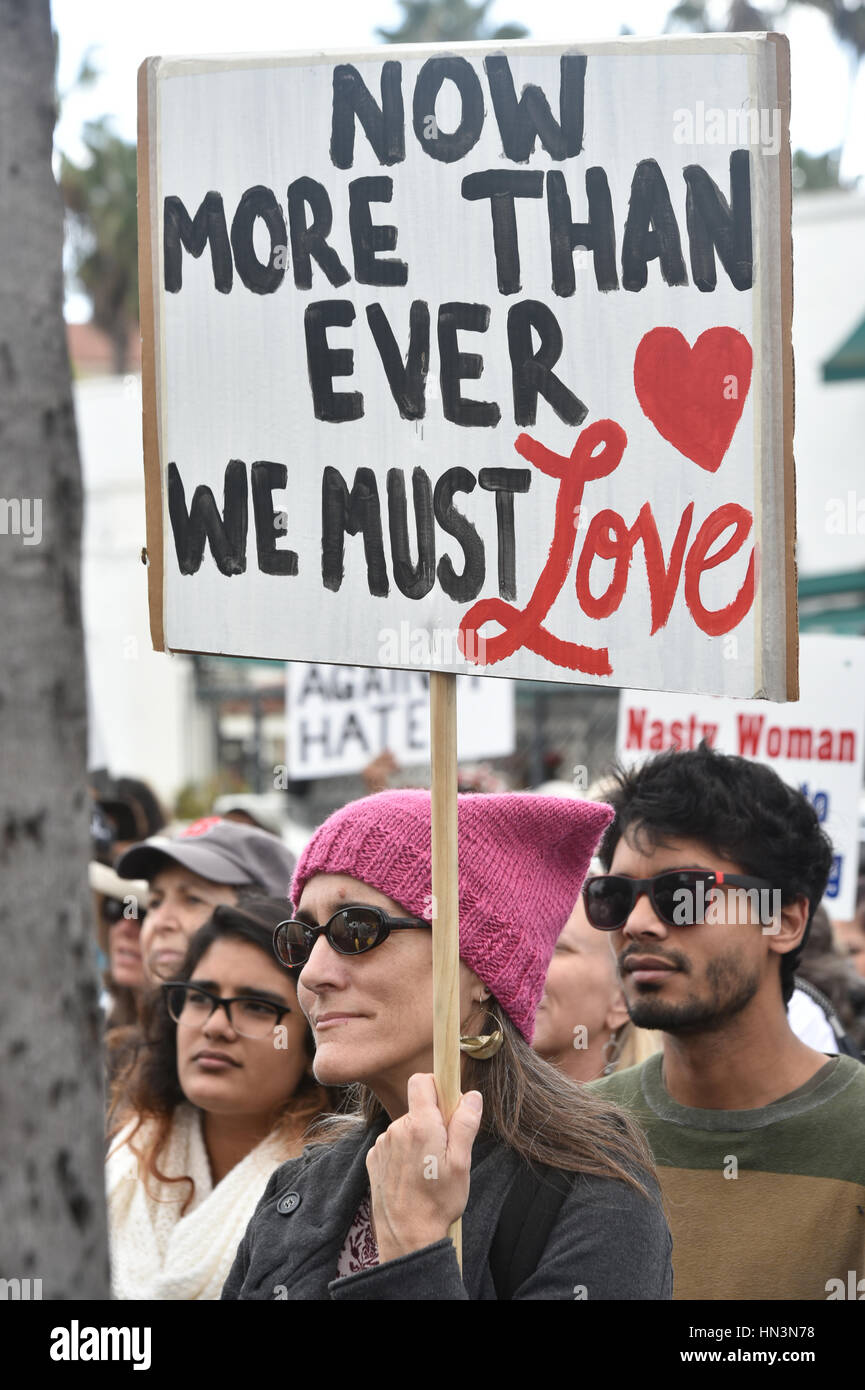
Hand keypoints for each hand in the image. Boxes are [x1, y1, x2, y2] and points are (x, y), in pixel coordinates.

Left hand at [366, 1073, 482, 1263]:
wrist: (407, 1237)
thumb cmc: (438, 1202)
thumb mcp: (462, 1163)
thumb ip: (465, 1125)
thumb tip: (472, 1095)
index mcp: (421, 1125)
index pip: (422, 1081)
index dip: (437, 1086)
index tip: (449, 1104)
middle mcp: (397, 1129)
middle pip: (417, 1108)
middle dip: (433, 1121)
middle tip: (446, 1151)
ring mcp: (382, 1144)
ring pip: (406, 1128)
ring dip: (418, 1140)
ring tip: (428, 1170)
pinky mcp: (373, 1159)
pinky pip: (393, 1144)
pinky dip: (403, 1153)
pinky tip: (412, 1177)